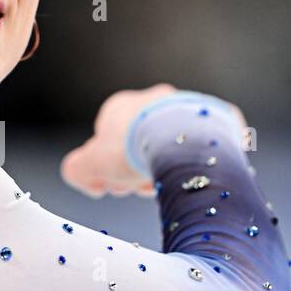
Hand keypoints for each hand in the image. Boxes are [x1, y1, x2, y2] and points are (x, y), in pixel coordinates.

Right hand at [60, 84, 246, 198]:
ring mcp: (184, 108)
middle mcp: (152, 102)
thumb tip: (92, 183)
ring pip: (172, 146)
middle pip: (141, 145)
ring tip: (171, 185)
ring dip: (169, 167)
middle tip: (145, 188)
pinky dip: (195, 162)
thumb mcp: (87, 166)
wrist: (182, 141)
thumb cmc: (133, 151)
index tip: (118, 187)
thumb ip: (77, 171)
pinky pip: (201, 146)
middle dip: (140, 169)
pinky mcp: (214, 120)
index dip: (110, 169)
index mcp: (120, 108)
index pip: (108, 142)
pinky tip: (193, 177)